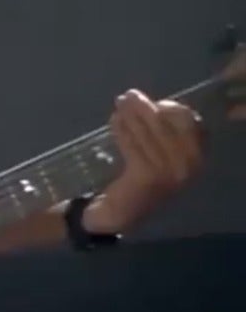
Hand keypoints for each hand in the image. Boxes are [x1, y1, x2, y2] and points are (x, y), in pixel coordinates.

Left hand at [90, 90, 205, 232]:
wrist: (118, 215)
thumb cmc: (138, 182)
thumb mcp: (156, 154)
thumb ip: (159, 133)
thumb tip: (148, 104)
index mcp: (196, 159)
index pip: (190, 124)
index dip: (171, 109)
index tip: (154, 102)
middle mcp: (188, 167)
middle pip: (167, 127)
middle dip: (146, 109)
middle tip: (128, 96)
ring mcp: (169, 174)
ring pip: (148, 135)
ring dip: (131, 116)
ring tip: (119, 104)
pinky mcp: (146, 178)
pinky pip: (134, 146)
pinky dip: (123, 131)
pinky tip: (114, 121)